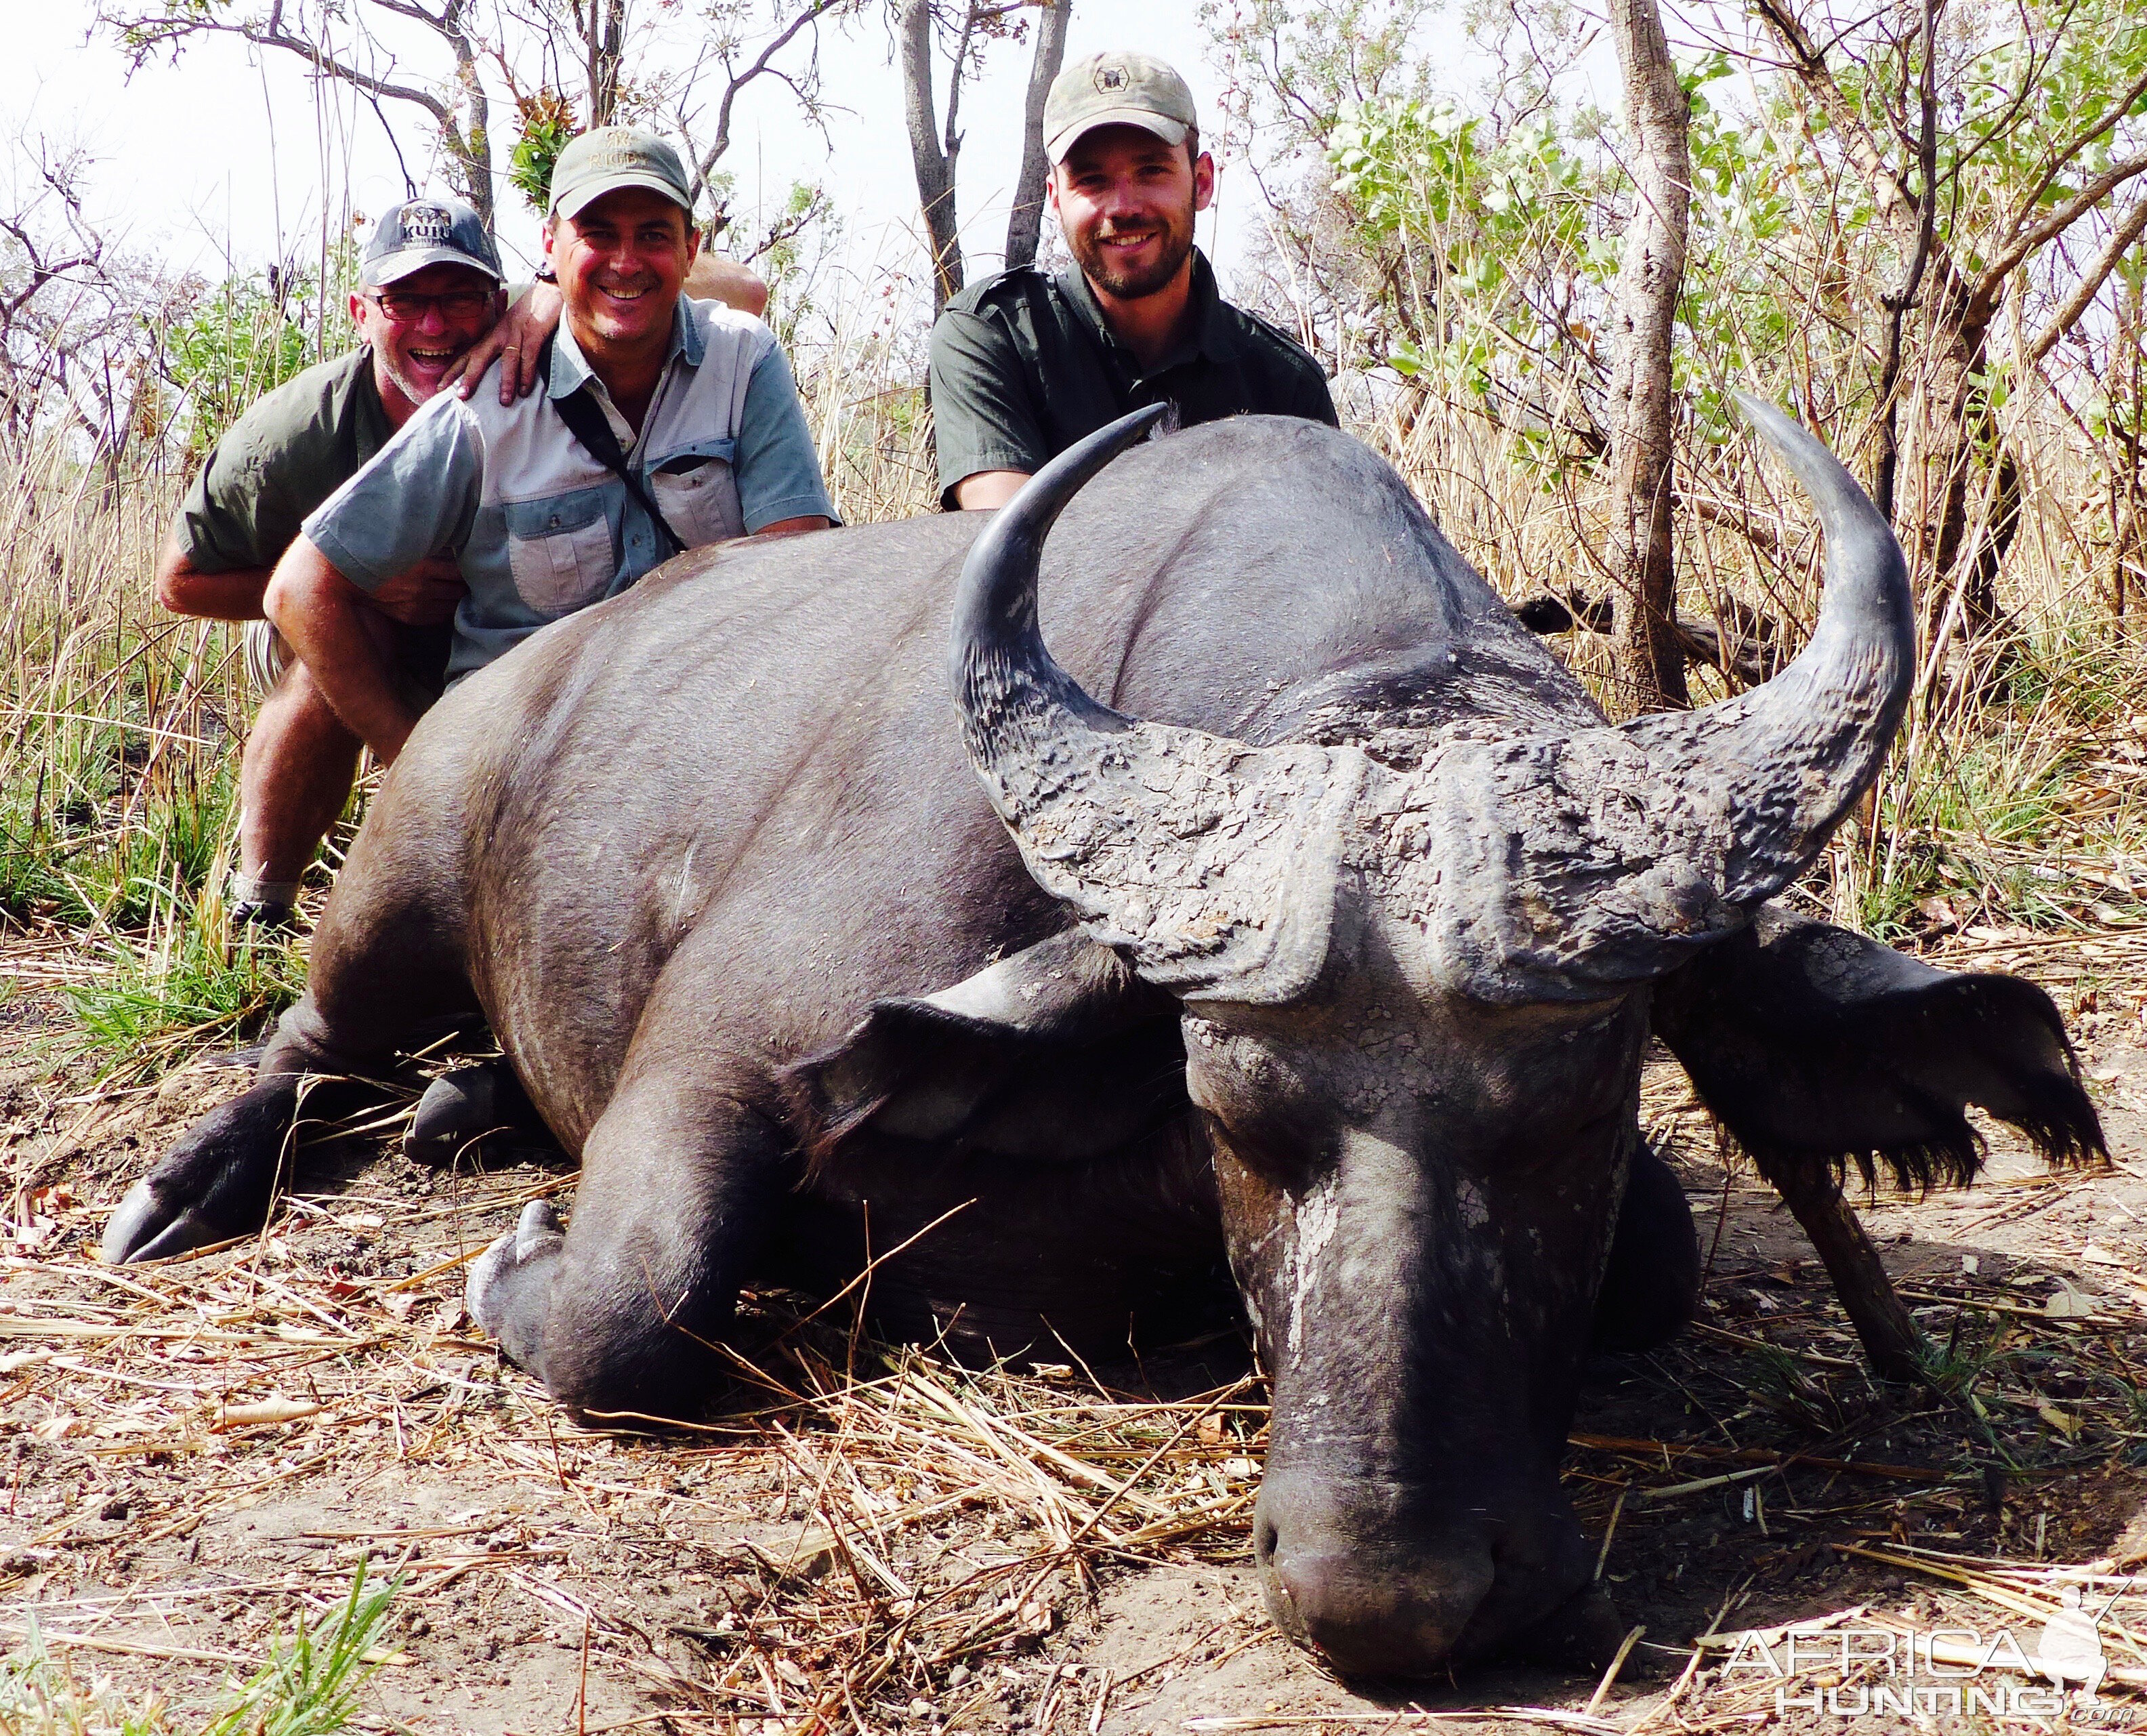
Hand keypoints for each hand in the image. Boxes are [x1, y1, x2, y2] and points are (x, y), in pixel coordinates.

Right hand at [368, 556, 466, 625]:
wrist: (356, 582)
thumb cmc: (383, 560)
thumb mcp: (407, 549)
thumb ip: (431, 550)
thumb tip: (455, 548)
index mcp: (422, 570)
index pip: (457, 573)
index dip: (468, 570)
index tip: (473, 567)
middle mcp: (423, 591)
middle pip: (458, 591)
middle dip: (466, 585)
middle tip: (471, 580)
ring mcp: (418, 608)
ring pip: (452, 606)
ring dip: (458, 599)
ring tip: (461, 591)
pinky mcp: (413, 618)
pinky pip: (440, 617)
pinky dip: (446, 609)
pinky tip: (448, 602)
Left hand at [449, 283, 562, 403]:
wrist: (548, 291)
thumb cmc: (530, 313)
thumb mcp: (510, 328)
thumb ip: (502, 345)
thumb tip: (497, 370)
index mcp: (492, 335)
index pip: (469, 354)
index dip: (454, 371)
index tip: (441, 387)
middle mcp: (499, 334)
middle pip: (480, 357)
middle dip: (469, 377)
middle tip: (460, 397)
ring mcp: (516, 333)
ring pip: (507, 360)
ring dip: (506, 382)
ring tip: (504, 402)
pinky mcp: (534, 333)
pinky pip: (529, 357)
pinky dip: (527, 374)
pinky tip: (525, 390)